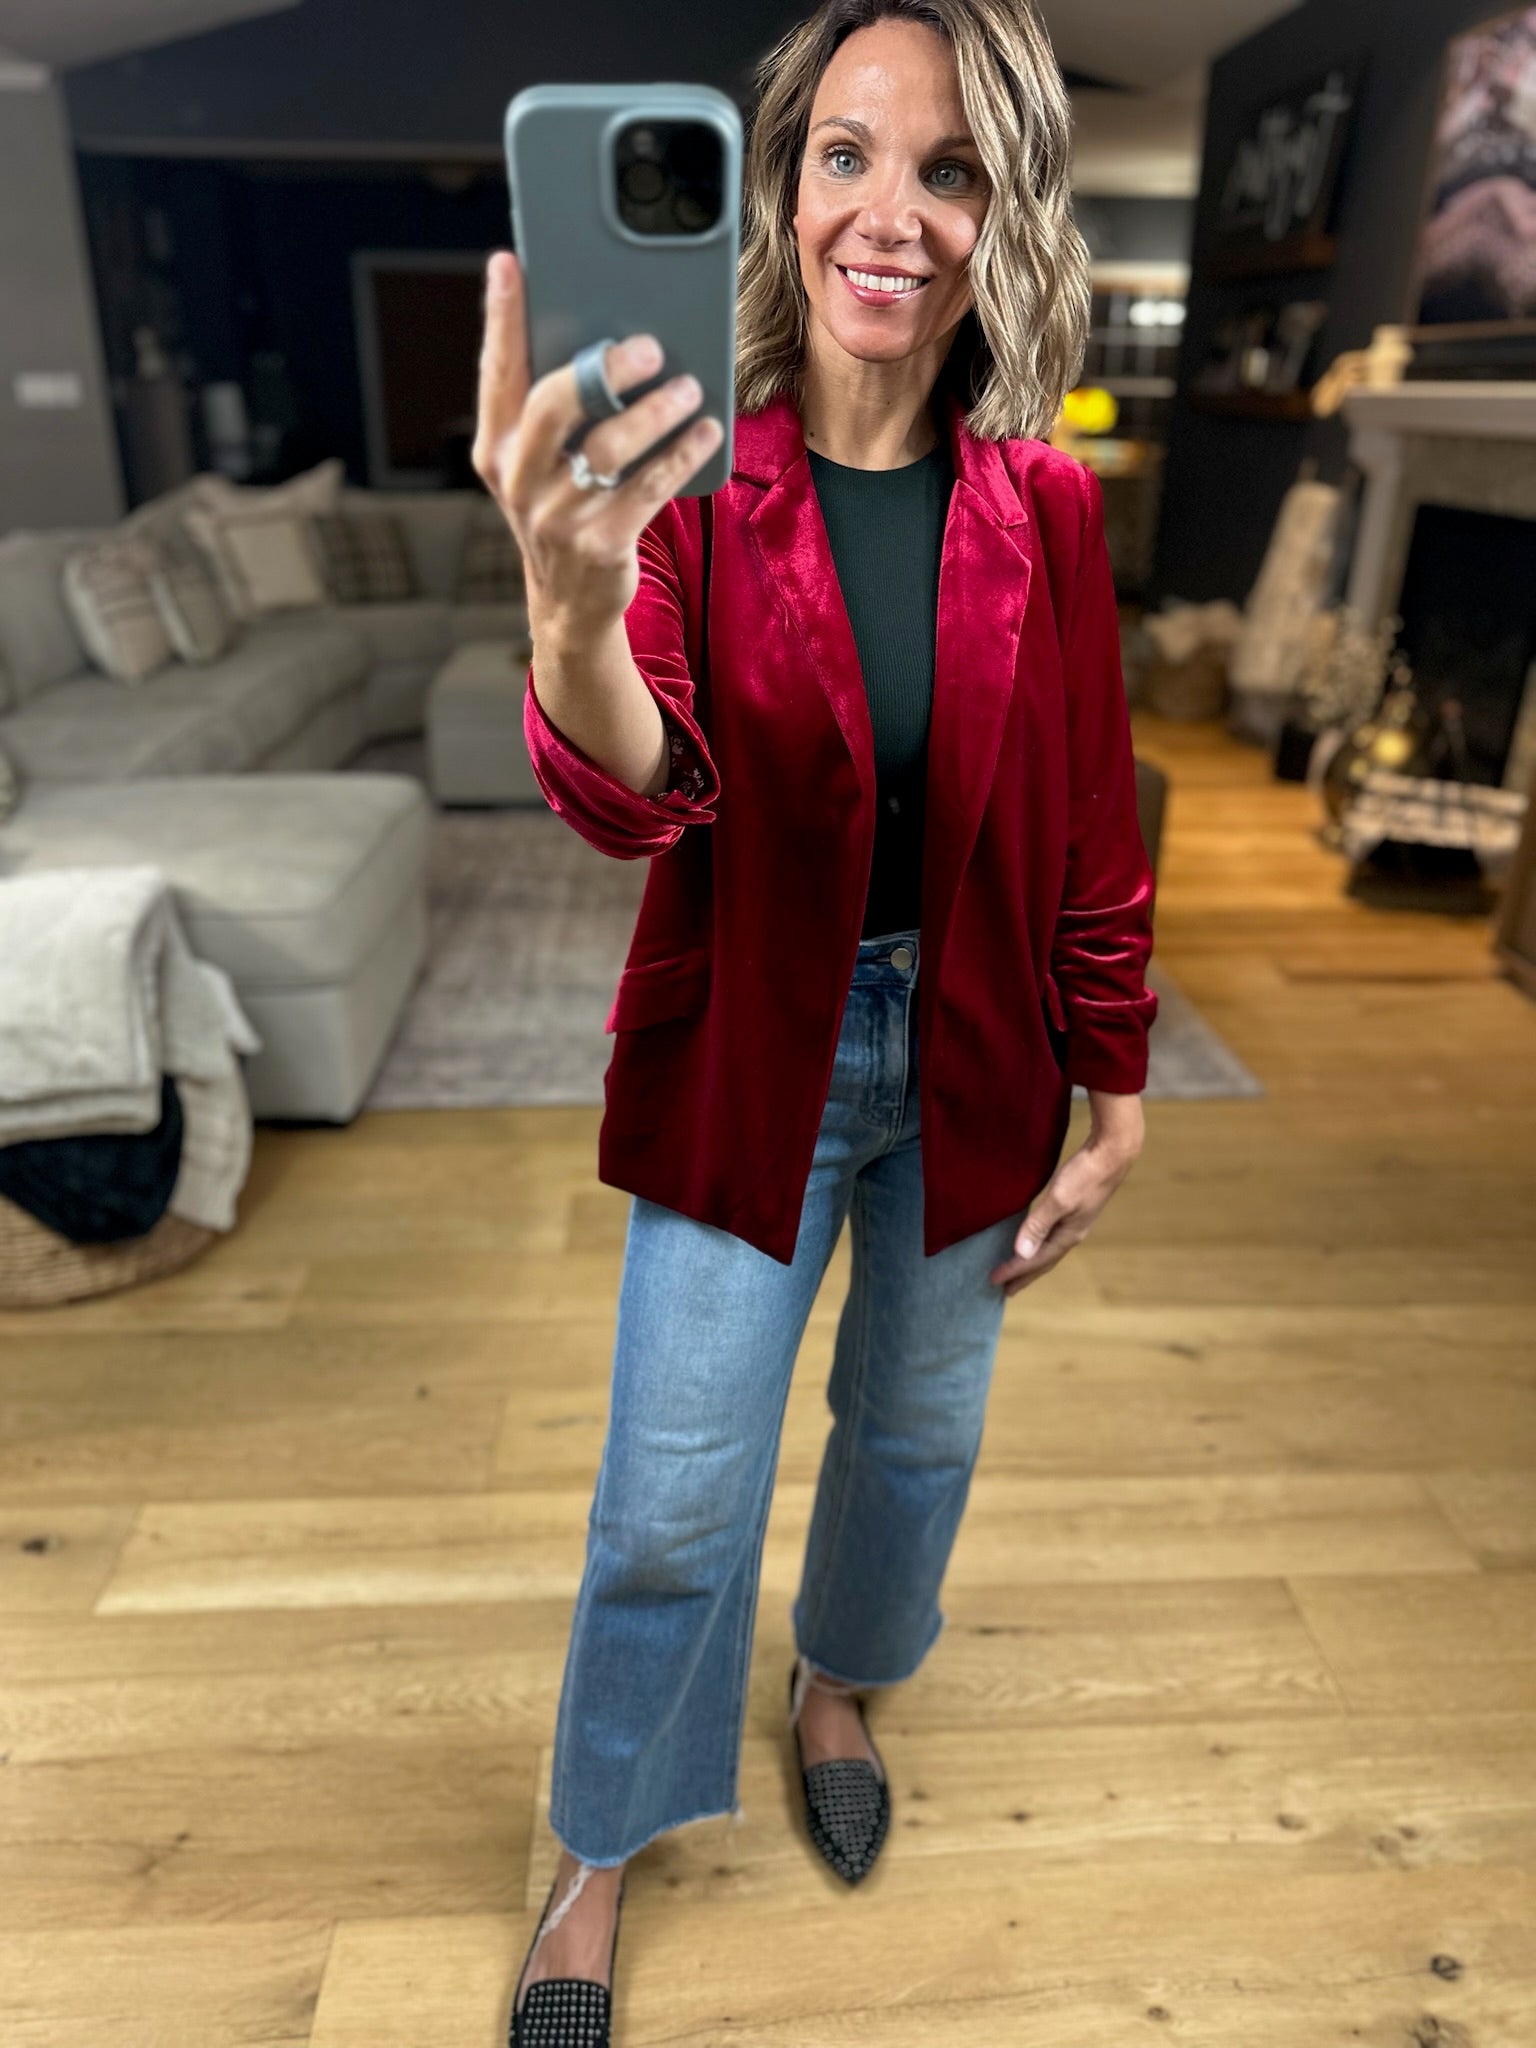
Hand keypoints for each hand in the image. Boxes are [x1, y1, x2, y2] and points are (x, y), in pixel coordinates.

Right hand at [471, 249, 723, 645]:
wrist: (571, 602)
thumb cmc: (566, 506)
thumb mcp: (542, 462)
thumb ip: (553, 410)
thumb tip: (602, 335)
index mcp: (496, 447)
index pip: (497, 372)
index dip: (502, 316)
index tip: (510, 263)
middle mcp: (518, 479)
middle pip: (554, 402)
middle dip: (605, 366)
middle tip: (648, 346)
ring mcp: (556, 516)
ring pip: (609, 446)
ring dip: (656, 410)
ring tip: (689, 388)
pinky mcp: (600, 545)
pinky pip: (649, 487)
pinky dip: (681, 454)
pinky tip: (706, 431)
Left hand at [989, 1092, 1143, 1296]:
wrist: (1112, 1154)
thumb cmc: (1085, 1175)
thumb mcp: (1059, 1199)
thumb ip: (1038, 1225)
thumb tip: (1021, 1252)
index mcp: (1068, 1235)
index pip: (1036, 1259)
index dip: (1015, 1270)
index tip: (994, 1280)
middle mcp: (1072, 1234)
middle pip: (1044, 1261)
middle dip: (1025, 1275)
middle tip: (1006, 1290)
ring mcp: (1076, 1223)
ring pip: (1049, 1250)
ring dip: (1032, 1263)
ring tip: (1018, 1271)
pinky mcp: (1075, 1211)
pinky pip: (1052, 1237)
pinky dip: (1040, 1246)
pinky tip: (1035, 1242)